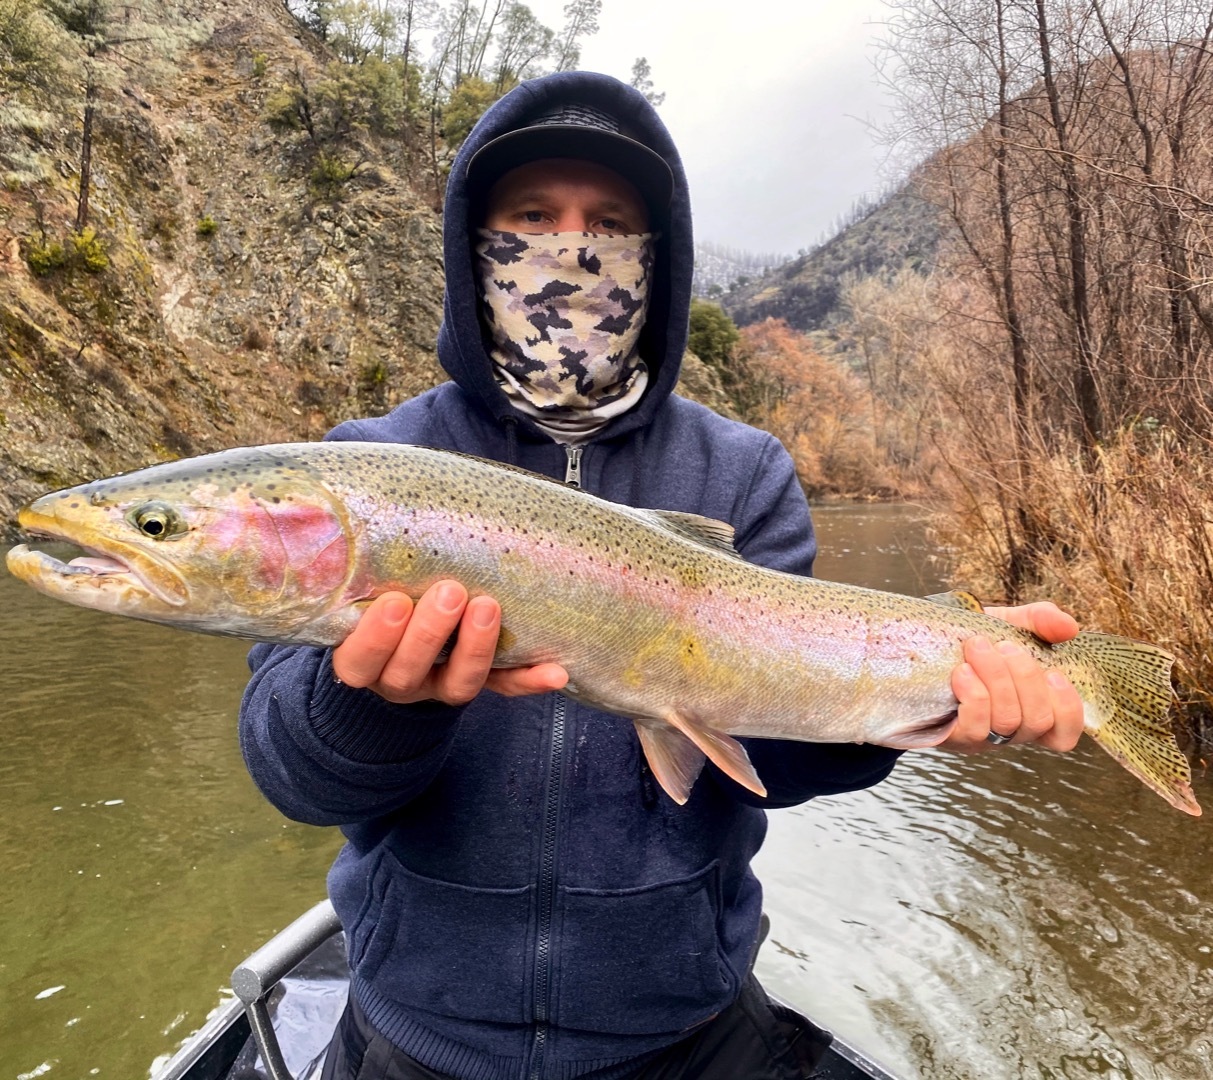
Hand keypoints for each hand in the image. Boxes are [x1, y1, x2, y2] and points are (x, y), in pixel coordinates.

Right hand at [332, 583, 567, 704]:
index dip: (375, 637)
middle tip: (451, 592)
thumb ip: (354, 560)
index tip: (395, 600)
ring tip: (488, 607)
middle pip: (407, 672)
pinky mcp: (482, 683)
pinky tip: (556, 672)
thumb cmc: (380, 591)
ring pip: (458, 684)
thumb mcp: (361, 583)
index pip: (359, 660)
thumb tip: (334, 505)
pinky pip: (505, 686)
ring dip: (476, 649)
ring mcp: (441, 683)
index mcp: (362, 656)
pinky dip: (529, 680)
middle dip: (430, 633)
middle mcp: (400, 676)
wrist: (408, 631)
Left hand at [944, 602, 1085, 753]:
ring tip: (977, 647)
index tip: (1054, 673)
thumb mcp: (1010, 624)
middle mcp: (1013, 729)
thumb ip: (1041, 621)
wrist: (924, 644)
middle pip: (1038, 721)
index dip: (1068, 709)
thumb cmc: (976, 640)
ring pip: (1007, 721)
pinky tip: (962, 672)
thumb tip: (1069, 626)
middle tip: (1003, 646)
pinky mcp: (955, 737)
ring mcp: (984, 737)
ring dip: (997, 680)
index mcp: (1033, 707)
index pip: (1065, 733)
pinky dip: (974, 695)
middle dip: (1025, 678)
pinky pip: (976, 727)